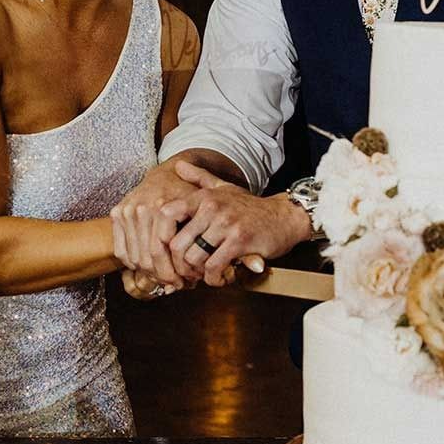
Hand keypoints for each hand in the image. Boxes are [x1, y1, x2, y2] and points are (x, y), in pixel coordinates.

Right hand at [111, 161, 198, 288]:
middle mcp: (142, 208)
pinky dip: (134, 265)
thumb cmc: (188, 196)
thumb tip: (206, 271)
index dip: (174, 271)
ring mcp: (127, 210)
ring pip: (135, 258)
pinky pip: (122, 251)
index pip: (163, 251)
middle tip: (176, 285)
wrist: (165, 175)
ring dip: (150, 274)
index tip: (186, 281)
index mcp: (163, 207)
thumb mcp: (201, 209)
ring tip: (165, 279)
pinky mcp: (117, 213)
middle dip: (163, 277)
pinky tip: (149, 269)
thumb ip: (202, 235)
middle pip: (148, 257)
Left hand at [161, 161, 309, 286]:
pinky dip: (213, 278)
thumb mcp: (224, 187)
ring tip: (202, 275)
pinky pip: (215, 266)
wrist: (284, 217)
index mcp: (204, 196)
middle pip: (177, 244)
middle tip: (185, 272)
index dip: (160, 237)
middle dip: (178, 265)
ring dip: (196, 273)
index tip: (166, 252)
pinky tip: (218, 277)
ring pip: (194, 258)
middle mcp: (212, 207)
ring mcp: (226, 224)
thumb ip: (199, 178)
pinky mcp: (240, 241)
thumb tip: (177, 165)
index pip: (167, 214)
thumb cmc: (251, 207)